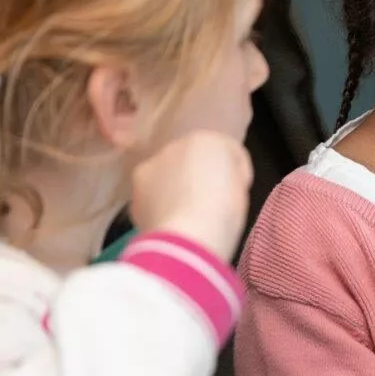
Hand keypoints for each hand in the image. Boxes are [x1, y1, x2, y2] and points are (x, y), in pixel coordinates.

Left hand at [130, 130, 253, 262]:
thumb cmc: (225, 210)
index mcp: (208, 138)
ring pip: (168, 178)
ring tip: (187, 217)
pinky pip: (153, 199)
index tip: (236, 193)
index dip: (235, 174)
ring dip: (175, 190)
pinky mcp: (133, 195)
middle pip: (192, 161)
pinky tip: (170, 225)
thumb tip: (217, 183)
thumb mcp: (241, 186)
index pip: (226, 153)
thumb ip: (229, 175)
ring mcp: (149, 169)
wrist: (187, 237)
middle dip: (199, 177)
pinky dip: (160, 208)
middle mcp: (174, 146)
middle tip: (210, 204)